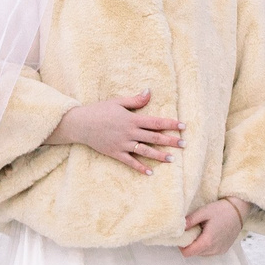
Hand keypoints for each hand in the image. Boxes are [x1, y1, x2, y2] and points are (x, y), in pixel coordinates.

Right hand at [48, 90, 184, 174]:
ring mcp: (122, 144)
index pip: (156, 122)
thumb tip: (149, 92)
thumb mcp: (117, 102)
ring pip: (145, 151)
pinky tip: (150, 172)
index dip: (170, 124)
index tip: (183, 126)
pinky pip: (130, 162)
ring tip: (172, 159)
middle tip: (184, 144)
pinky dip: (140, 167)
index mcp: (132, 119)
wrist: (80, 124)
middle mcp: (129, 132)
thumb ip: (135, 100)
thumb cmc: (99, 110)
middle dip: (170, 140)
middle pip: (154, 137)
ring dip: (159, 155)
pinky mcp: (115, 153)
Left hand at [179, 196, 246, 257]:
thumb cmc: (222, 210)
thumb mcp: (204, 211)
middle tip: (192, 230)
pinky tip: (209, 234)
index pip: (188, 253)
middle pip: (194, 253)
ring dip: (198, 245)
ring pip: (202, 253)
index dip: (182, 246)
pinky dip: (206, 246)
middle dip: (190, 244)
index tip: (183, 236)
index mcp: (207, 241)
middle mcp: (214, 249)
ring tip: (202, 231)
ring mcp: (220, 250)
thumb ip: (190, 220)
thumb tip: (179, 228)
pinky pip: (210, 252)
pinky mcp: (224, 249)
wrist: (239, 210)